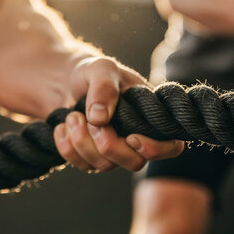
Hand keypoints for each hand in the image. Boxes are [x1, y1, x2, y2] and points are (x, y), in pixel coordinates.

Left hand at [53, 56, 184, 171]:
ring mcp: (113, 150)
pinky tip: (62, 126)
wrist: (63, 81)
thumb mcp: (100, 68)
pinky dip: (67, 147)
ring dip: (82, 141)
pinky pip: (81, 165)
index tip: (131, 137)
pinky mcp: (90, 157)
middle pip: (135, 162)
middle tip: (89, 120)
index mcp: (149, 116)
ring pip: (105, 166)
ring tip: (71, 116)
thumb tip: (100, 118)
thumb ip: (104, 86)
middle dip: (109, 145)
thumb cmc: (91, 72)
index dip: (156, 149)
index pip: (171, 146)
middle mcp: (135, 137)